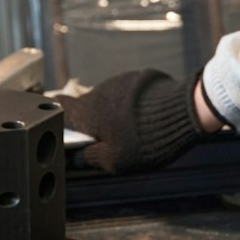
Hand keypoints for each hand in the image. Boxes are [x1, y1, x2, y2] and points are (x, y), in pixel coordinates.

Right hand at [55, 69, 214, 173]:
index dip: (56, 114)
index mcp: (87, 110)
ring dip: (113, 115)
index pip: (59, 105)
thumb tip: (72, 158)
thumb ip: (88, 158)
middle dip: (91, 122)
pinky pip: (127, 95)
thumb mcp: (113, 161)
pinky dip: (130, 107)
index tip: (58, 123)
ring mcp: (120, 82)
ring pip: (108, 100)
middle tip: (103, 142)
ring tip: (130, 134)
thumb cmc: (145, 140)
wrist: (184, 111)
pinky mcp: (139, 79)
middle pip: (86, 105)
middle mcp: (99, 91)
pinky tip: (144, 122)